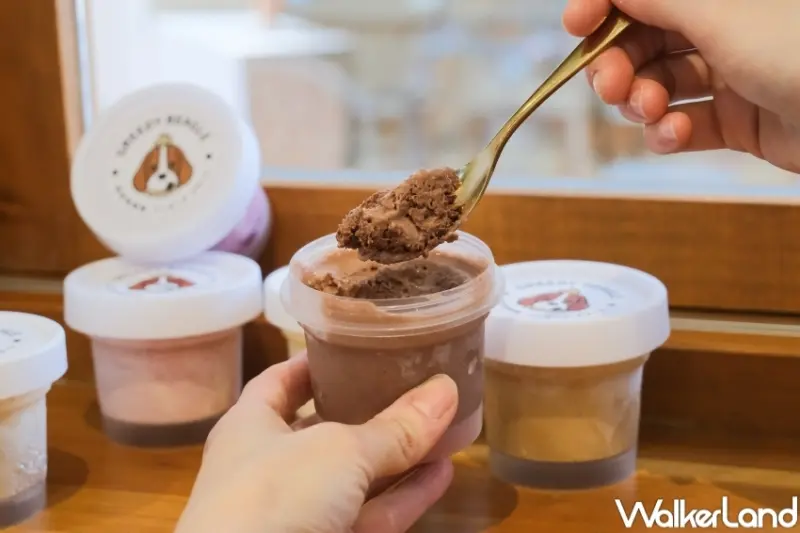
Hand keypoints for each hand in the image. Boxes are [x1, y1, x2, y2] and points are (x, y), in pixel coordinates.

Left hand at [175, 353, 457, 532]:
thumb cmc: (275, 496)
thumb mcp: (338, 451)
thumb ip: (394, 426)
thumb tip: (446, 389)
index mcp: (250, 427)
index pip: (279, 382)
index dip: (314, 363)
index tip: (354, 345)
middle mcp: (270, 468)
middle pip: (326, 430)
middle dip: (371, 411)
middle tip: (415, 385)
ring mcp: (299, 514)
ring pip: (357, 477)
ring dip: (400, 455)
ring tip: (444, 424)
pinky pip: (372, 515)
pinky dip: (405, 496)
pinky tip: (442, 472)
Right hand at [563, 0, 799, 172]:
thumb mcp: (722, 16)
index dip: (605, 6)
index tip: (576, 25)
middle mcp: (725, 27)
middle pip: (646, 41)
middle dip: (620, 64)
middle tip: (612, 86)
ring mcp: (732, 74)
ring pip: (661, 85)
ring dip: (644, 102)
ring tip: (654, 113)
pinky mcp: (738, 120)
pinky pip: (687, 123)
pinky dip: (671, 133)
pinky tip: (676, 134)